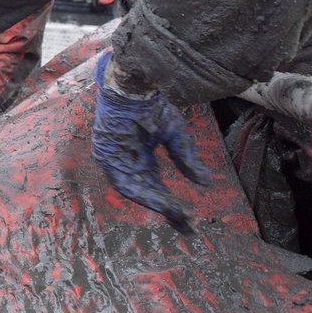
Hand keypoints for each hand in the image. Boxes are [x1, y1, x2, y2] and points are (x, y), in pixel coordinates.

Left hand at [92, 50, 210, 232]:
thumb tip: (205, 182)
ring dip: (159, 205)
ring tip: (181, 217)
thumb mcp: (175, 134)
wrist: (134, 84)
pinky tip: (162, 202)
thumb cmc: (152, 104)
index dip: (172, 204)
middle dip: (168, 211)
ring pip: (137, 191)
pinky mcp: (106, 155)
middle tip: (189, 228)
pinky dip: (144, 192)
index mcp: (141, 157)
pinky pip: (125, 181)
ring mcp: (115, 159)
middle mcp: (127, 161)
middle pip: (147, 193)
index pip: (156, 187)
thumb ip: (186, 159)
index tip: (191, 220)